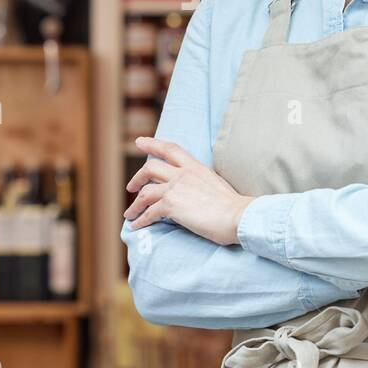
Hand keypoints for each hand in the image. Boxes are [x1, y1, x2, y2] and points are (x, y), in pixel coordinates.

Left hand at [123, 137, 251, 244]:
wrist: (237, 216)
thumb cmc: (233, 206)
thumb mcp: (215, 183)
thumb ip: (200, 182)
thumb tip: (193, 192)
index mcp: (195, 167)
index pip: (170, 149)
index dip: (153, 144)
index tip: (140, 142)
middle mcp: (183, 174)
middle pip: (150, 168)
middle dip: (137, 177)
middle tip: (131, 186)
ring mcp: (175, 188)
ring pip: (145, 192)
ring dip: (135, 204)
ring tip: (130, 213)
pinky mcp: (171, 205)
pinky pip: (149, 212)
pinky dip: (140, 219)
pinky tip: (137, 225)